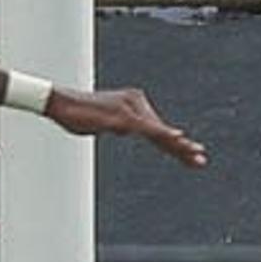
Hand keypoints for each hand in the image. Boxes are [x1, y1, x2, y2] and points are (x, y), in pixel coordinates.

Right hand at [50, 85, 205, 169]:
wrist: (59, 103)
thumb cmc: (75, 112)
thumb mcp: (102, 122)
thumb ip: (117, 125)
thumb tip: (124, 130)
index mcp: (133, 103)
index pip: (157, 128)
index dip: (173, 144)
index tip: (189, 155)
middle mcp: (136, 103)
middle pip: (162, 130)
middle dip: (182, 147)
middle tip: (201, 158)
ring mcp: (131, 109)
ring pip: (159, 130)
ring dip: (178, 145)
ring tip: (196, 155)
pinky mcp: (123, 116)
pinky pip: (147, 128)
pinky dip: (163, 134)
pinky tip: (178, 139)